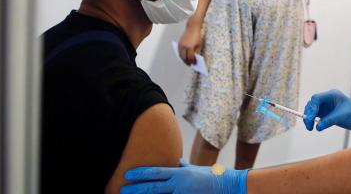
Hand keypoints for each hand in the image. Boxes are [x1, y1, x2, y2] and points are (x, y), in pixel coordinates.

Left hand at [121, 160, 247, 193]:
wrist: (229, 186)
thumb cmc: (213, 177)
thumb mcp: (196, 169)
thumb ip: (184, 167)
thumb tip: (176, 162)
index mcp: (180, 173)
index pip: (156, 172)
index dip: (140, 174)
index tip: (127, 175)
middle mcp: (179, 184)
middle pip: (153, 187)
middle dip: (136, 189)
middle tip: (121, 189)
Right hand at [178, 25, 202, 65]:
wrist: (192, 27)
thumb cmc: (197, 36)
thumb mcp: (199, 44)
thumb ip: (197, 52)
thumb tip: (195, 58)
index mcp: (190, 47)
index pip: (190, 57)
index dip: (192, 61)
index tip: (194, 64)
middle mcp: (184, 46)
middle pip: (184, 57)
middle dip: (187, 62)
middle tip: (190, 65)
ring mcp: (180, 45)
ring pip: (180, 55)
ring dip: (183, 59)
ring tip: (186, 62)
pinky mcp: (179, 43)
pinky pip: (179, 51)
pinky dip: (181, 55)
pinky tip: (184, 57)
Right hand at [303, 89, 350, 132]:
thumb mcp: (342, 117)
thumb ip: (329, 121)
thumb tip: (317, 126)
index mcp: (332, 95)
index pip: (316, 99)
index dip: (311, 109)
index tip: (309, 119)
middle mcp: (328, 100)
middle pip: (313, 104)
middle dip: (309, 114)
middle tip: (308, 124)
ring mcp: (327, 107)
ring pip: (313, 110)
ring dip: (310, 118)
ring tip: (310, 127)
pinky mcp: (328, 114)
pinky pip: (317, 117)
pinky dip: (314, 121)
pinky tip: (314, 127)